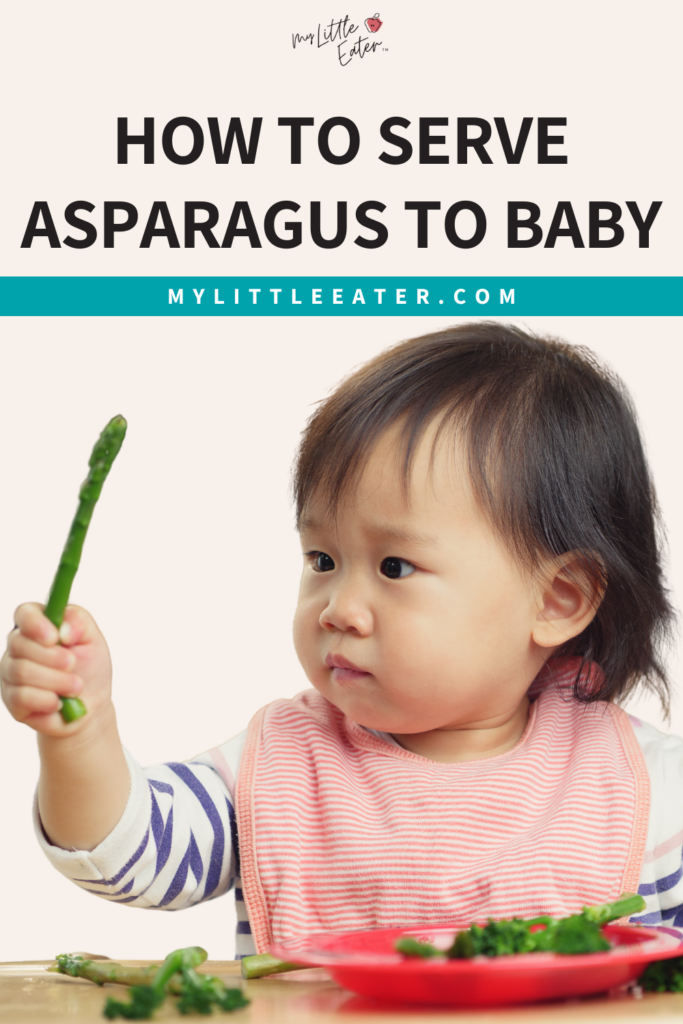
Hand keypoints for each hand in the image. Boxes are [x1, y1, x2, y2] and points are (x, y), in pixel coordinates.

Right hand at [1, 603, 112, 736]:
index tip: (54, 637)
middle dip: (52, 657)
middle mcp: (19, 646)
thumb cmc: (90, 667)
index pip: (25, 613)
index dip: (35, 624)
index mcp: (38, 624)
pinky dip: (47, 700)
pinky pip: (22, 697)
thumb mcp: (93, 639)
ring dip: (55, 680)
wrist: (91, 705)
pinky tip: (60, 701)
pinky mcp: (11, 698)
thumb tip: (62, 630)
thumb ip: (79, 622)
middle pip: (19, 644)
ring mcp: (11, 672)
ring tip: (76, 686)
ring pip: (21, 671)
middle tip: (73, 664)